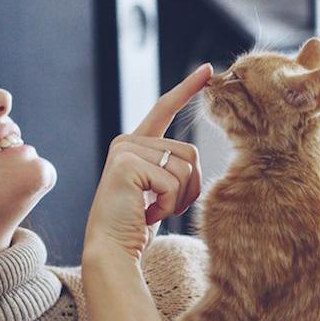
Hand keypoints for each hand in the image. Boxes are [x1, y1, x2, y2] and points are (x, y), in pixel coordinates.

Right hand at [82, 63, 211, 265]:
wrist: (111, 249)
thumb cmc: (136, 225)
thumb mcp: (157, 190)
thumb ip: (169, 168)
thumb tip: (191, 158)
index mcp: (134, 144)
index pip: (164, 109)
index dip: (187, 89)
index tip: (208, 71)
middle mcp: (127, 141)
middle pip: (190, 152)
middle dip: (188, 188)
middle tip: (161, 207)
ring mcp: (125, 150)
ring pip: (185, 167)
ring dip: (178, 198)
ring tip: (152, 210)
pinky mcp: (127, 164)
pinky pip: (173, 182)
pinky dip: (168, 205)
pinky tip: (146, 213)